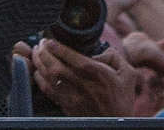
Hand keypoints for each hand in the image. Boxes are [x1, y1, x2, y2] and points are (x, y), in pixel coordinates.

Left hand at [23, 39, 138, 116]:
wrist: (115, 124)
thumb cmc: (121, 98)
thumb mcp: (127, 73)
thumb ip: (114, 57)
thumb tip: (99, 50)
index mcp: (98, 75)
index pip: (75, 59)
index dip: (60, 49)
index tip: (50, 41)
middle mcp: (83, 86)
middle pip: (57, 67)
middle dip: (45, 53)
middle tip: (40, 43)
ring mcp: (73, 97)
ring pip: (50, 78)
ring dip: (40, 64)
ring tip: (36, 53)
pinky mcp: (67, 106)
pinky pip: (48, 91)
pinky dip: (40, 80)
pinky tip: (37, 71)